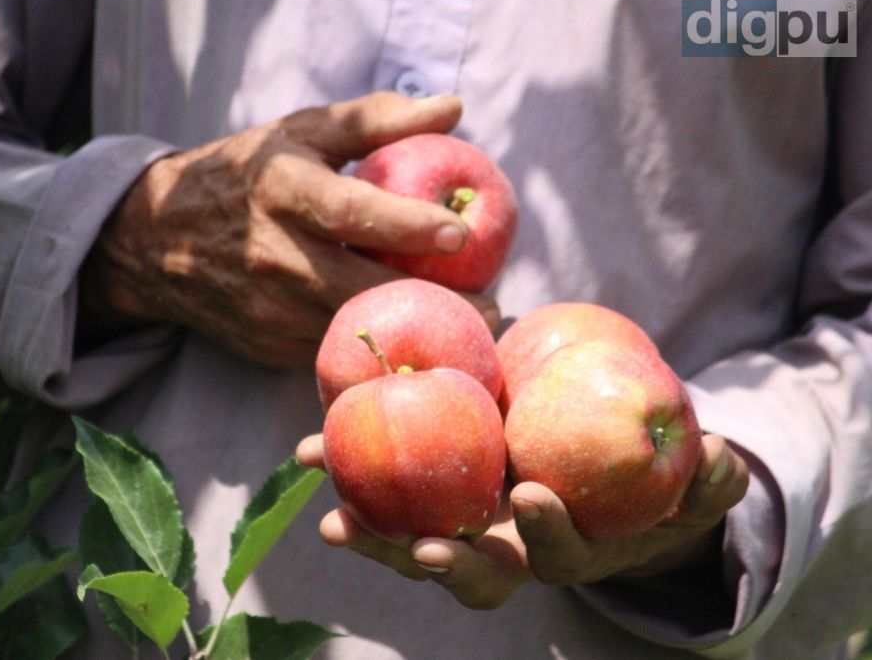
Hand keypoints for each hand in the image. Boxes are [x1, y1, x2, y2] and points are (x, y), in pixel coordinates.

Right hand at [82, 92, 498, 366]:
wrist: (157, 241)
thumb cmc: (244, 176)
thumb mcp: (299, 133)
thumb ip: (375, 121)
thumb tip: (453, 110)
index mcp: (282, 191)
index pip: (350, 211)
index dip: (408, 224)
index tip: (463, 232)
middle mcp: (274, 254)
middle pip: (363, 288)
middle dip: (435, 304)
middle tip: (494, 307)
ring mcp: (269, 308)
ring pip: (354, 330)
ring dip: (411, 331)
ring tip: (463, 324)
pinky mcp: (269, 344)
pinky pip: (333, 349)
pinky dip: (374, 346)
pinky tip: (409, 337)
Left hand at [296, 432, 748, 608]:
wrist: (588, 472)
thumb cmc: (638, 476)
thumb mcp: (683, 480)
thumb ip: (705, 474)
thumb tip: (719, 452)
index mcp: (565, 544)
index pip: (556, 553)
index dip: (549, 532)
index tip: (535, 495)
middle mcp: (509, 551)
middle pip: (473, 575)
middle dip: (445, 565)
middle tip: (417, 546)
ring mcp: (463, 531)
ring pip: (414, 548)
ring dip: (375, 535)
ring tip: (337, 513)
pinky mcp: (425, 500)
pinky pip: (383, 500)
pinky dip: (350, 483)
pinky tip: (309, 456)